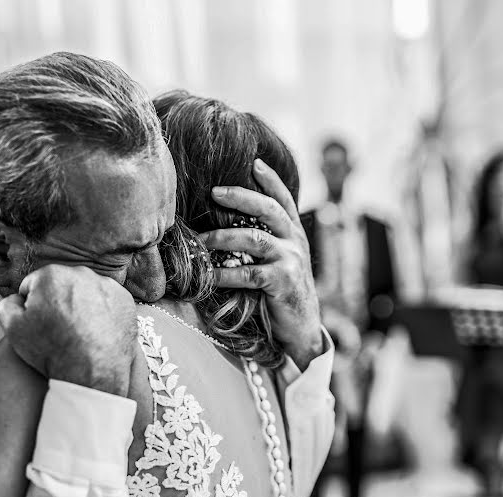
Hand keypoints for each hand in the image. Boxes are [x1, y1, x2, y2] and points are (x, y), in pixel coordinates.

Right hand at [0, 265, 136, 395]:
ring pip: (85, 292)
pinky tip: (96, 331)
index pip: (34, 285)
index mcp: (52, 275)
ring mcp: (107, 286)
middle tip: (59, 329)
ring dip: (81, 306)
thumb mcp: (13, 329)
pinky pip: (107, 302)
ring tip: (78, 332)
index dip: (33, 306)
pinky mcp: (125, 300)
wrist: (93, 374)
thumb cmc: (52, 352)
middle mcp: (82, 273)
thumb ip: (7, 304)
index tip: (39, 323)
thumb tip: (17, 298)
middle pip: (61, 286)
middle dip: (58, 302)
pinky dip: (102, 312)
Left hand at [199, 159, 323, 368]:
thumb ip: (265, 244)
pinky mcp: (282, 283)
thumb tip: (229, 229)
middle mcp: (295, 243)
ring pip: (254, 239)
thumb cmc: (283, 295)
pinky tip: (207, 275)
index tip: (254, 161)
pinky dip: (224, 274)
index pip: (284, 200)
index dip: (270, 180)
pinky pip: (248, 274)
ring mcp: (290, 261)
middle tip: (214, 191)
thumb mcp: (280, 263)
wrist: (303, 329)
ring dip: (223, 237)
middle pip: (269, 210)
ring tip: (200, 240)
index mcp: (294, 234)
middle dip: (241, 197)